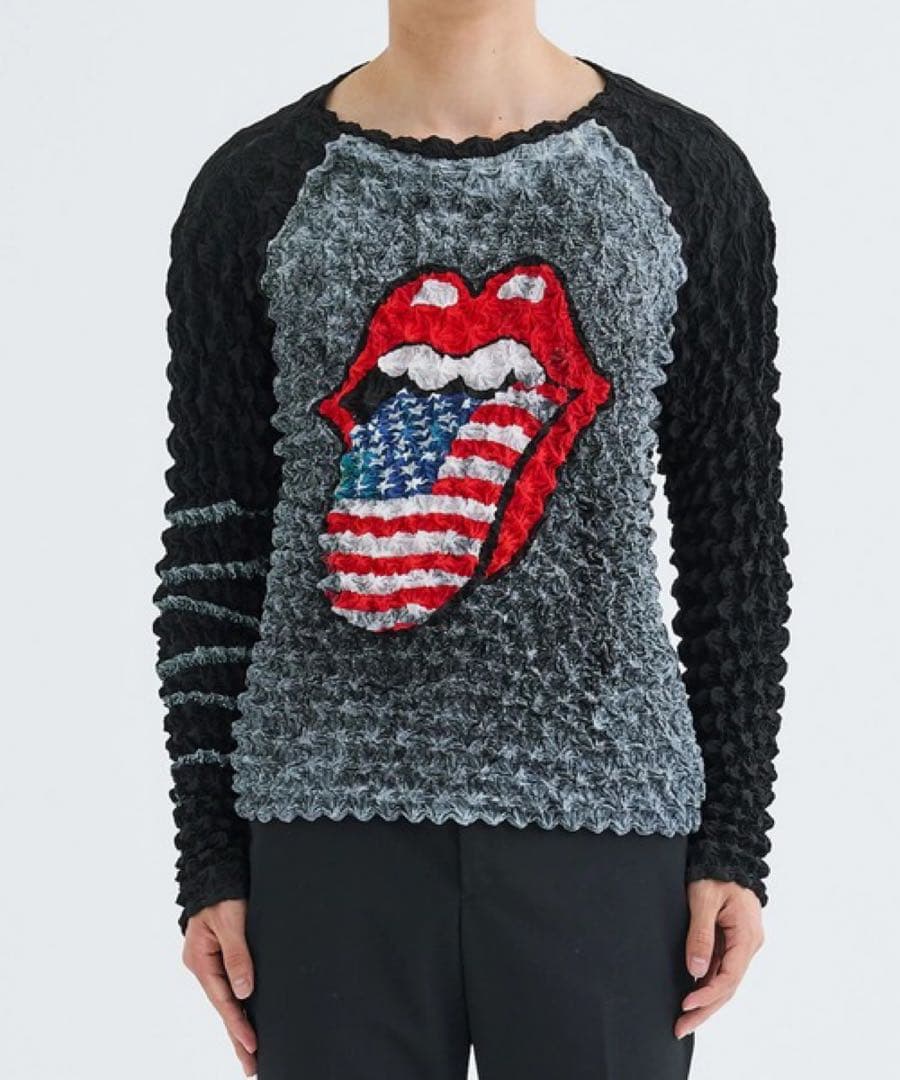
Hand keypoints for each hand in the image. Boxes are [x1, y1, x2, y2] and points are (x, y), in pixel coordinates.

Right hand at [182, 898, 256, 1075]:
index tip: (252, 1045)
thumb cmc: (221, 891)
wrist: (215, 869)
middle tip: (251, 1066)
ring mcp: (209, 962)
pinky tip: (246, 1018)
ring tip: (250, 1052)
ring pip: (226, 1000)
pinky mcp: (219, 956)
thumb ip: (237, 955)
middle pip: (223, 1007)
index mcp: (200, 960)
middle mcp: (202, 965)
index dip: (238, 1024)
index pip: (223, 1000)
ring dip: (238, 1024)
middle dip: (237, 1036)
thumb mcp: (230, 921)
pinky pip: (228, 986)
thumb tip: (244, 991)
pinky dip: (238, 1005)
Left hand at [674, 879, 764, 1038]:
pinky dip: (707, 986)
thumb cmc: (714, 871)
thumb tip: (695, 970)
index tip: (686, 1005)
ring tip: (684, 1021)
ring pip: (724, 981)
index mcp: (747, 935)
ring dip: (705, 1002)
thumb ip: (700, 934)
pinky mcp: (732, 942)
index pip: (729, 976)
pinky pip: (721, 969)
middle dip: (705, 1009)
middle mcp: (749, 944)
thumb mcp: (703, 899)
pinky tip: (692, 998)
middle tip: (680, 1028)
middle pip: (728, 986)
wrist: (726, 854)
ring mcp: (742, 944)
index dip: (708, 995)